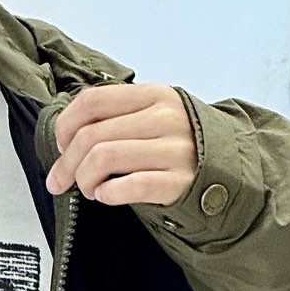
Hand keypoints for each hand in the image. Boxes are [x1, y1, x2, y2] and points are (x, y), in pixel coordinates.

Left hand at [44, 82, 199, 205]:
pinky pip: (131, 186)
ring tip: (89, 188)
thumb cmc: (181, 144)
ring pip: (103, 158)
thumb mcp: (155, 115)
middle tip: (62, 180)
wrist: (229, 170)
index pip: (92, 101)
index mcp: (154, 96)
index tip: (60, 145)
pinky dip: (108, 193)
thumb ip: (118, 117)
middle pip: (91, 135)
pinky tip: (106, 195)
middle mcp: (165, 118)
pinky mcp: (179, 182)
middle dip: (66, 163)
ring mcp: (174, 150)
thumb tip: (65, 138)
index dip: (65, 125)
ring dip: (84, 179)